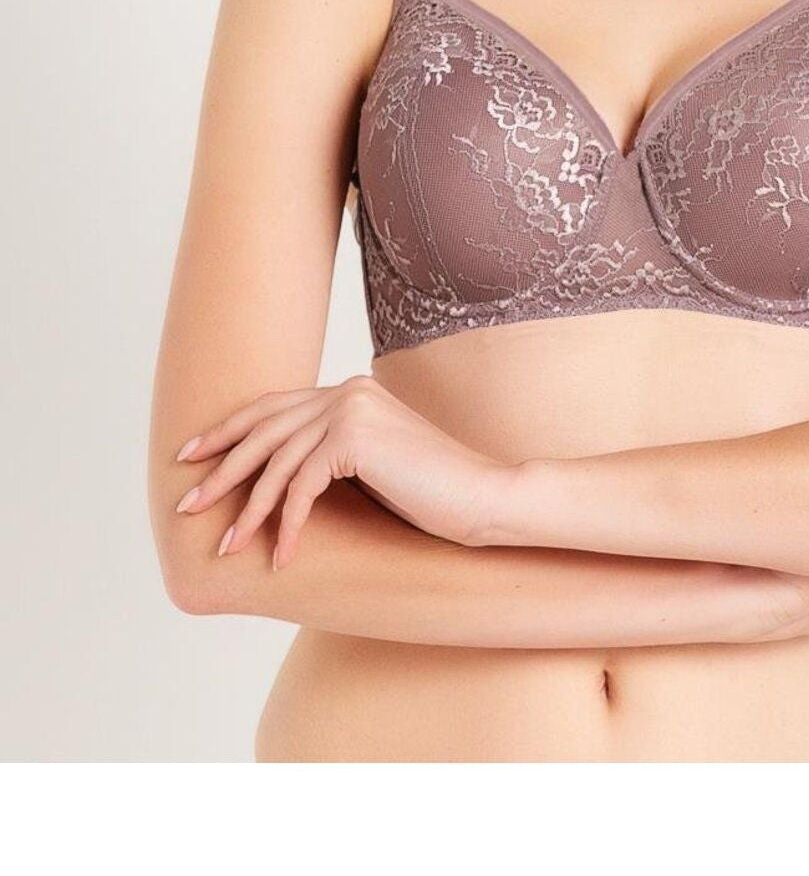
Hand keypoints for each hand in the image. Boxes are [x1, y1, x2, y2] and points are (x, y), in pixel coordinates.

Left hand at [174, 375, 510, 568]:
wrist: (482, 497)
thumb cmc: (431, 495)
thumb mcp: (372, 470)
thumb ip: (332, 459)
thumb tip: (281, 481)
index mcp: (348, 392)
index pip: (273, 407)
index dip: (228, 431)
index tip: (191, 455)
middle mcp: (346, 391)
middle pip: (264, 429)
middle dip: (220, 469)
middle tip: (186, 504)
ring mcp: (351, 409)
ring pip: (278, 462)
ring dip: (249, 509)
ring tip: (227, 547)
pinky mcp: (356, 437)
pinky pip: (304, 485)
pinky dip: (288, 524)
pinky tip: (282, 557)